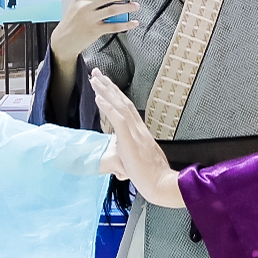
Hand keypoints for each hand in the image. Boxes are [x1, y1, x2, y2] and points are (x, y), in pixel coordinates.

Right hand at [52, 0, 138, 65]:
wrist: (63, 41)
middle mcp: (84, 7)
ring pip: (112, 10)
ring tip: (135, 6)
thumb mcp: (75, 6)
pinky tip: (133, 22)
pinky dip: (125, 24)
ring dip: (127, 7)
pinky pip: (113, 26)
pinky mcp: (95, 30)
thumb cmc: (71, 22)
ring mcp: (89, 19)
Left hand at [91, 71, 183, 208]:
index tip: (106, 84)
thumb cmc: (151, 177)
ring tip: (95, 79)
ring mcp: (135, 134)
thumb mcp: (138, 161)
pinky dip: (108, 107)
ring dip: (106, 91)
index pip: (126, 109)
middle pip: (122, 101)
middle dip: (108, 86)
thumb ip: (130, 155)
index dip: (115, 95)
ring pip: (120, 106)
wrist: (162, 185)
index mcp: (140, 133)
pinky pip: (118, 120)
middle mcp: (138, 129)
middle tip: (97, 73)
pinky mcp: (130, 142)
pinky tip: (99, 97)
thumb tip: (122, 157)